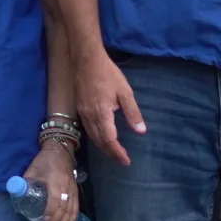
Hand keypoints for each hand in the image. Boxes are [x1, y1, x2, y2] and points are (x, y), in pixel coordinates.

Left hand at [24, 140, 81, 220]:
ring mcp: (72, 189)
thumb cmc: (44, 161)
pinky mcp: (75, 190)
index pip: (55, 200)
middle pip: (64, 208)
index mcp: (54, 181)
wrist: (60, 151)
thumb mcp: (32, 169)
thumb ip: (25, 182)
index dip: (51, 212)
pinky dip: (73, 217)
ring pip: (72, 209)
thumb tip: (17, 195)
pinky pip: (76, 206)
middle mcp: (65, 187)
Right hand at [72, 50, 144, 165]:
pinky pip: (87, 129)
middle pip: (99, 141)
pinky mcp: (80, 108)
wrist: (86, 60)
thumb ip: (133, 113)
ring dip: (103, 147)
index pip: (110, 140)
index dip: (118, 152)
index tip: (126, 161)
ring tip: (113, 152)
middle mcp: (90, 117)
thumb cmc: (108, 74)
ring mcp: (83, 113)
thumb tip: (141, 131)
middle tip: (122, 160)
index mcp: (102, 114)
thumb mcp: (125, 92)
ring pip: (92, 136)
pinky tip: (102, 137)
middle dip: (111, 153)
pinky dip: (96, 138)